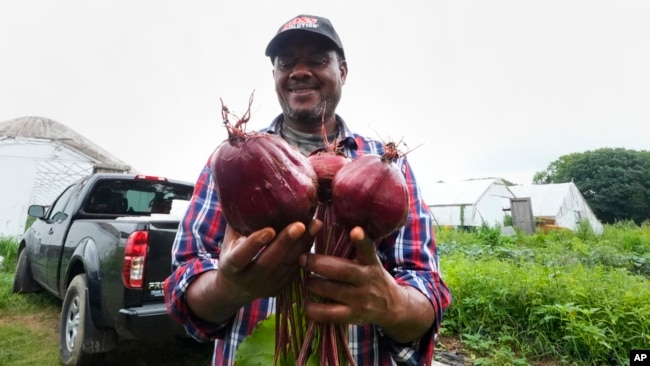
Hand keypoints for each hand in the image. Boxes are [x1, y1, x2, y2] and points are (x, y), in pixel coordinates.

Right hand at [217, 220, 321, 301]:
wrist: (235, 289)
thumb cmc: (232, 254)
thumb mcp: (230, 241)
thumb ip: (238, 222)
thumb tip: (242, 190)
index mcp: (231, 267)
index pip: (241, 256)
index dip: (255, 244)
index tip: (269, 230)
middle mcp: (249, 279)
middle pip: (269, 261)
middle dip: (285, 243)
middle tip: (300, 225)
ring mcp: (267, 285)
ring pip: (287, 264)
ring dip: (303, 243)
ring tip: (315, 224)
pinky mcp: (282, 287)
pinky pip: (296, 267)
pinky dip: (305, 249)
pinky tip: (314, 232)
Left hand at [299, 226, 434, 342]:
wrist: (392, 307)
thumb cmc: (372, 278)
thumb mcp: (371, 262)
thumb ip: (355, 250)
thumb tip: (327, 230)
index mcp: (371, 263)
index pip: (368, 249)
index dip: (361, 240)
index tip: (355, 230)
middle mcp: (367, 280)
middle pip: (340, 270)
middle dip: (317, 263)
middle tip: (302, 258)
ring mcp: (360, 299)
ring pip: (329, 290)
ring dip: (312, 283)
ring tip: (305, 279)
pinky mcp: (352, 316)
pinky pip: (327, 313)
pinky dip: (312, 308)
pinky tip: (306, 302)